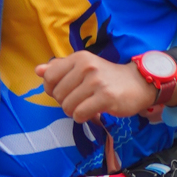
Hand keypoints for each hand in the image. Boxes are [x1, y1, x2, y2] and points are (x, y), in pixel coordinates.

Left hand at [35, 54, 170, 124]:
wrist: (139, 84)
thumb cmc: (107, 78)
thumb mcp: (84, 68)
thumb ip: (60, 68)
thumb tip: (38, 70)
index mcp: (79, 58)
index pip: (49, 77)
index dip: (52, 89)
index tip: (66, 91)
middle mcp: (86, 67)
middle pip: (57, 95)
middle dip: (66, 102)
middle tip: (81, 100)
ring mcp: (96, 82)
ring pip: (67, 106)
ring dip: (75, 111)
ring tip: (87, 106)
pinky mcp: (105, 97)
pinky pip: (80, 114)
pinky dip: (83, 117)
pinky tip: (93, 113)